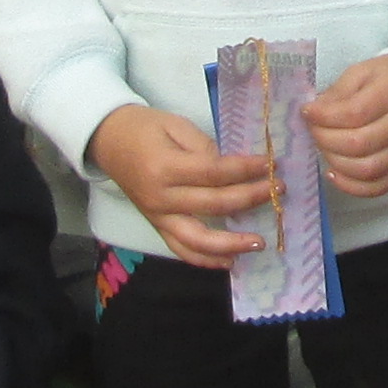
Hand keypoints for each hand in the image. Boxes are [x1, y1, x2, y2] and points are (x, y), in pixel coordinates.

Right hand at [87, 103, 275, 266]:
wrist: (108, 141)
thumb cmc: (145, 128)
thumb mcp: (176, 125)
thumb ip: (204, 148)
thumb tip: (233, 171)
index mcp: (166, 167)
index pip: (215, 173)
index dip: (246, 170)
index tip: (271, 165)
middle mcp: (162, 198)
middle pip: (215, 204)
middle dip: (251, 198)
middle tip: (279, 191)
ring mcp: (158, 217)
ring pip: (198, 240)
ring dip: (232, 244)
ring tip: (260, 242)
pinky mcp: (157, 227)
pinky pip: (182, 250)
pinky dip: (205, 260)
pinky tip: (230, 262)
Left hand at [304, 52, 387, 199]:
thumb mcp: (362, 71)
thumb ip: (337, 92)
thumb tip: (313, 115)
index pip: (354, 114)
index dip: (324, 117)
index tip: (307, 112)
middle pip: (358, 144)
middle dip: (325, 140)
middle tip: (313, 130)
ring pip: (366, 170)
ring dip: (334, 162)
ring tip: (323, 147)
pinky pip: (378, 187)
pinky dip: (351, 186)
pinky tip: (333, 172)